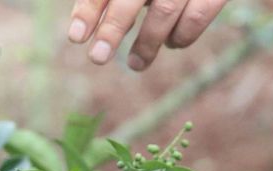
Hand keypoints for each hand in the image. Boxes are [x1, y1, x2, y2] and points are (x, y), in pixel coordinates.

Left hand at [68, 0, 226, 69]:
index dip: (88, 10)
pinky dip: (182, 37)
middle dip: (111, 29)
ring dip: (147, 43)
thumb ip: (112, 2)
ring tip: (136, 64)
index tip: (75, 38)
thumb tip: (91, 31)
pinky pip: (197, 17)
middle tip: (97, 58)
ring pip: (163, 11)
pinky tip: (172, 44)